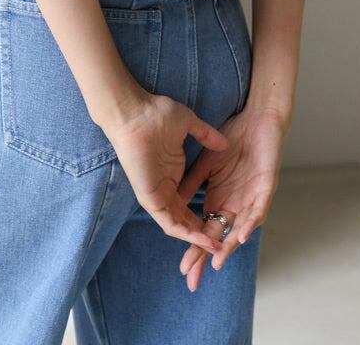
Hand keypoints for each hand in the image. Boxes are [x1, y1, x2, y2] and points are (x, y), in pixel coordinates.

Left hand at [102, 92, 232, 255]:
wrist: (134, 112)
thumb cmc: (156, 114)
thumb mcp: (188, 125)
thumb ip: (206, 135)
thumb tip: (224, 143)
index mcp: (171, 175)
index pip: (188, 204)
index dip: (205, 215)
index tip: (225, 220)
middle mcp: (163, 188)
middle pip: (184, 220)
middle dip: (203, 234)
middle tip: (223, 244)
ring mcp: (155, 195)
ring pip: (177, 226)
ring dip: (196, 239)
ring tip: (216, 247)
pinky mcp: (150, 198)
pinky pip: (169, 223)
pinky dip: (186, 234)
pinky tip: (201, 239)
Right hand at [176, 105, 288, 291]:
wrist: (258, 117)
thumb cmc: (236, 137)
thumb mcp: (207, 163)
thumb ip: (194, 183)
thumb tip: (175, 202)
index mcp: (222, 198)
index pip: (206, 229)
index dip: (195, 247)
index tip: (181, 266)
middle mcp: (237, 204)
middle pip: (221, 237)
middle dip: (206, 257)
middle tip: (192, 278)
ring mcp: (253, 197)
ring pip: (240, 230)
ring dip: (228, 247)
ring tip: (216, 264)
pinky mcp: (266, 187)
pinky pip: (259, 210)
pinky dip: (250, 223)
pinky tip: (241, 236)